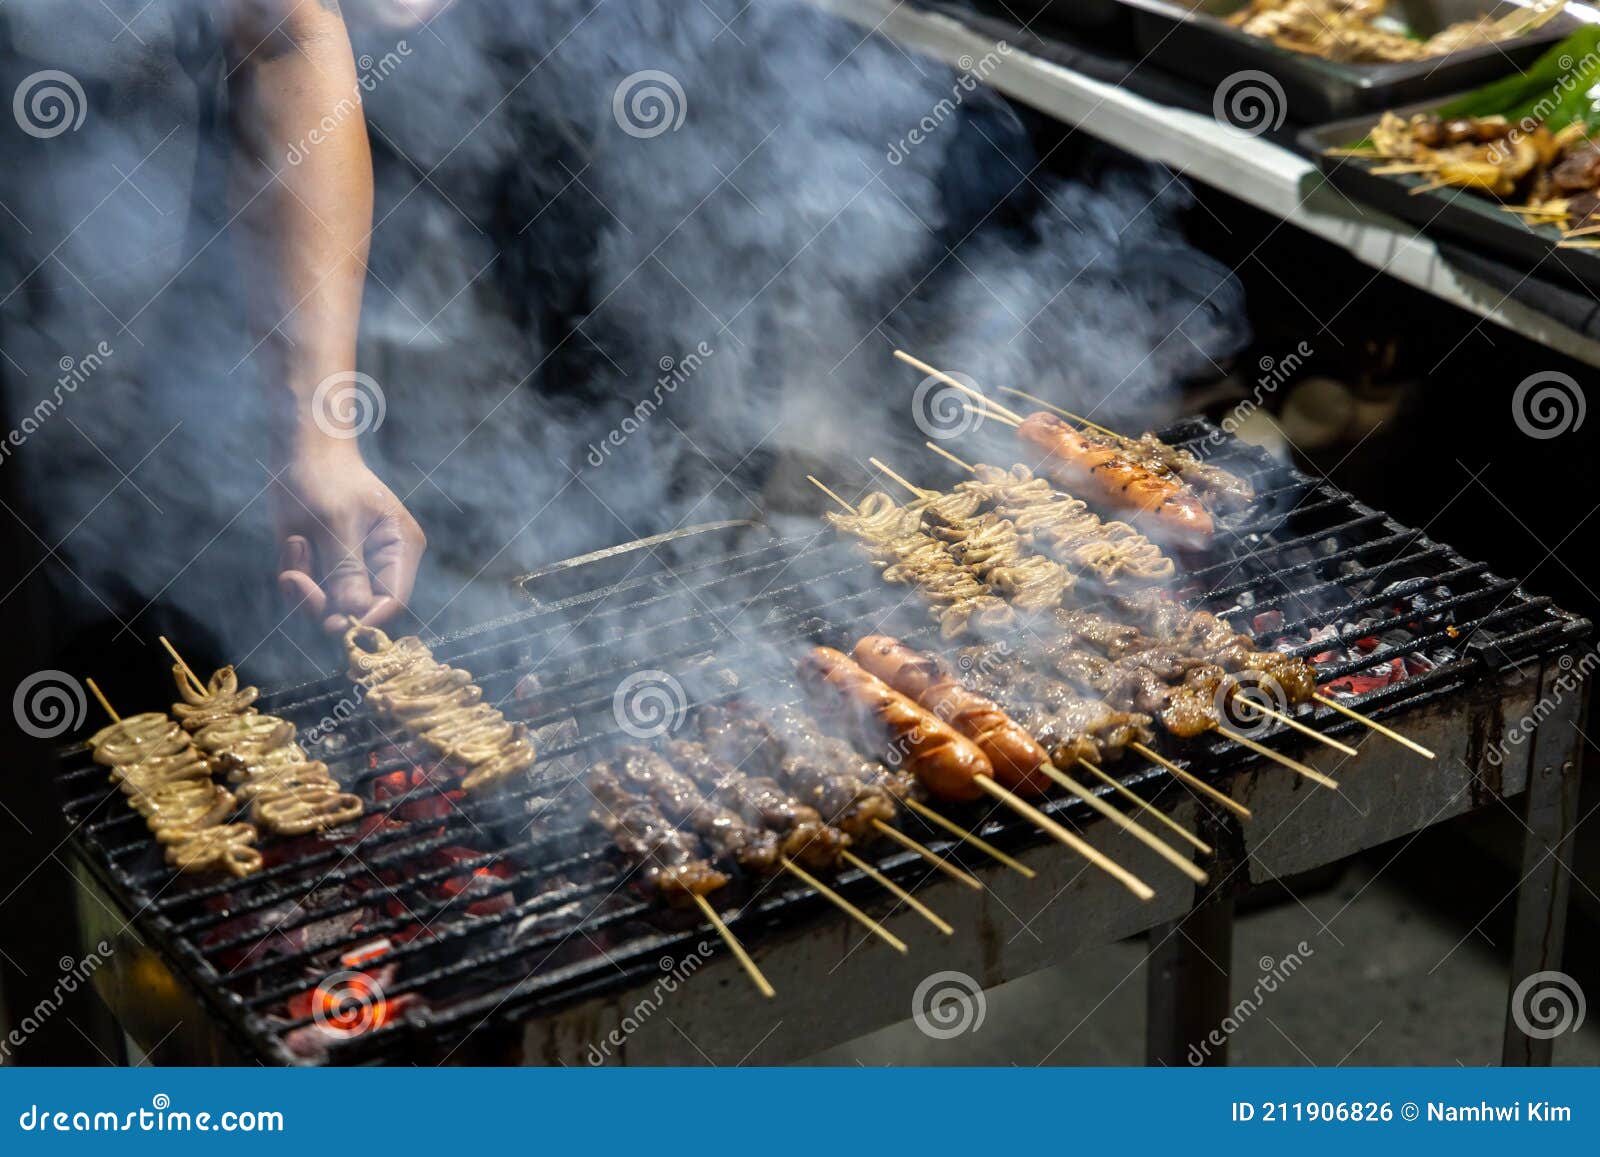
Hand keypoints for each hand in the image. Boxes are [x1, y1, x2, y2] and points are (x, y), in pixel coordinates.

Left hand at [274, 444, 425, 634]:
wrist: (300, 451)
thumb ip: (346, 571)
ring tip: (295, 544)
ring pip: (330, 606)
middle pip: (360, 609)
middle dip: (323, 599)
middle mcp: (383, 564)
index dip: (364, 619)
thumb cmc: (324, 476)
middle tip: (294, 579)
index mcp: (401, 548)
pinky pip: (311, 593)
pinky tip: (293, 544)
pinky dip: (296, 576)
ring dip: (305, 583)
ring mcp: (355, 568)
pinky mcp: (328, 569)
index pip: (393, 601)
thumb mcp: (334, 523)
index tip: (330, 624)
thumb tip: (354, 617)